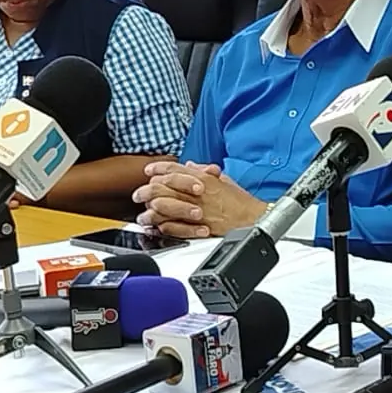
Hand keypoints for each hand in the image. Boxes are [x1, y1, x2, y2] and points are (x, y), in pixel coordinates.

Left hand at [134, 162, 267, 238]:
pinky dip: (162, 225)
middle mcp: (197, 192)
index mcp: (203, 178)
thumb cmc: (241, 202)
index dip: (158, 168)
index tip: (148, 171)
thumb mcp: (223, 179)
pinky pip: (173, 226)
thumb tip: (190, 165)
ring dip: (150, 209)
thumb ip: (205, 171)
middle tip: (138, 194)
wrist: (253, 219)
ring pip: (164, 206)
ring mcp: (196, 209)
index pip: (174, 168)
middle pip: (163, 186)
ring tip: (143, 213)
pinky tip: (157, 225)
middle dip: (146, 189)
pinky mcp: (197, 227)